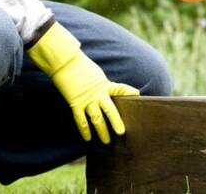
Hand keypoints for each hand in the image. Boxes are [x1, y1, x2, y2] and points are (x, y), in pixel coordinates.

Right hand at [27, 22, 138, 143]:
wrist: (66, 64)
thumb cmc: (84, 70)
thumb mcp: (99, 77)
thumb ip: (106, 87)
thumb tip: (112, 96)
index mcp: (105, 85)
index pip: (121, 88)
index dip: (129, 92)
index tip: (138, 95)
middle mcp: (98, 94)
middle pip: (109, 109)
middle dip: (116, 121)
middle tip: (122, 132)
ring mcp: (86, 100)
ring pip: (96, 118)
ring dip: (101, 131)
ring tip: (106, 141)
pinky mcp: (75, 104)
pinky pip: (81, 120)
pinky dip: (84, 130)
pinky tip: (87, 139)